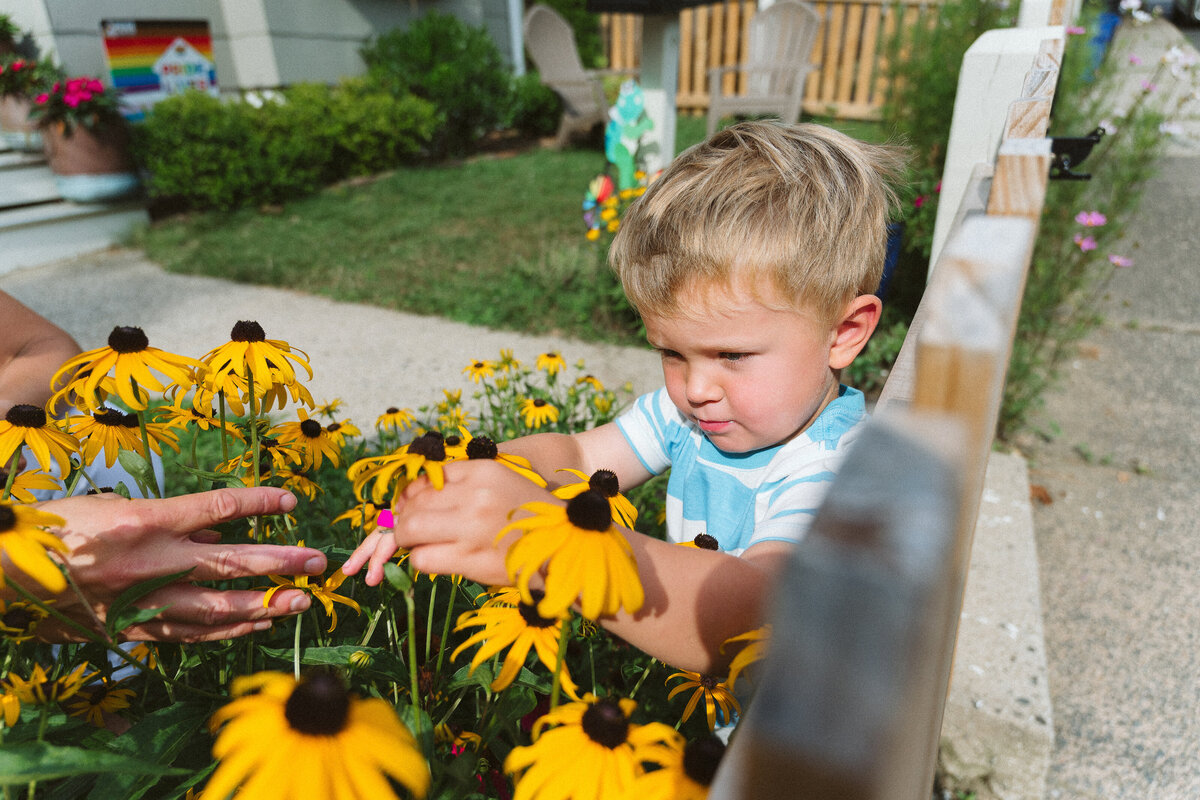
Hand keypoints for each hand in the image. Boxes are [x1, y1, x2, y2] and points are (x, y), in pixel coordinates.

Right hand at [20, 487, 326, 641]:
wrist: (4, 571)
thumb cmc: (58, 529)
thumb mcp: (114, 507)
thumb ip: (170, 520)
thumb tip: (217, 531)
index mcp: (145, 521)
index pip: (216, 508)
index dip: (258, 502)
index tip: (290, 499)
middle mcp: (150, 563)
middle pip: (229, 563)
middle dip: (278, 562)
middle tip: (317, 561)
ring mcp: (141, 600)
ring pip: (215, 608)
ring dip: (262, 605)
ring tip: (299, 602)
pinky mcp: (130, 628)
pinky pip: (188, 633)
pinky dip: (224, 630)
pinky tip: (255, 625)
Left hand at [343, 460, 551, 587]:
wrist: (565, 549)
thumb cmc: (530, 516)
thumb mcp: (501, 483)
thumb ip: (463, 482)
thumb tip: (412, 493)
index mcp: (482, 470)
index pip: (427, 477)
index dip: (412, 494)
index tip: (411, 506)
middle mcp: (474, 495)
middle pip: (413, 503)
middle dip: (404, 518)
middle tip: (409, 530)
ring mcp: (471, 527)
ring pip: (409, 529)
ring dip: (407, 540)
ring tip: (419, 544)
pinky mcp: (470, 559)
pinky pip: (422, 558)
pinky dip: (421, 560)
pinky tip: (436, 559)